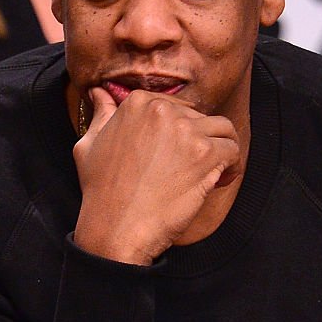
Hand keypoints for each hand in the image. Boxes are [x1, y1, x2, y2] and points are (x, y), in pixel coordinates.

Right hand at [73, 87, 241, 264]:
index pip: (177, 106)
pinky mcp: (204, 153)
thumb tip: (99, 93)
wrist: (116, 228)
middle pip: (201, 117)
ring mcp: (186, 131)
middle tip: (194, 169)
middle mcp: (163, 110)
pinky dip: (232, 166)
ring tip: (215, 170)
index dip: (182, 131)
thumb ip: (101, 115)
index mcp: (138, 103)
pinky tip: (221, 181)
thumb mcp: (88, 145)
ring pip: (223, 129)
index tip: (181, 152)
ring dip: (222, 149)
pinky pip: (233, 150)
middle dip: (201, 141)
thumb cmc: (101, 191)